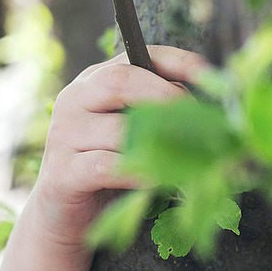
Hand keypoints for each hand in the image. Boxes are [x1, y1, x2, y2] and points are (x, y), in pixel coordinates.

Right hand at [28, 45, 208, 253]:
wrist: (63, 214)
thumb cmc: (110, 165)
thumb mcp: (135, 131)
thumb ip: (159, 113)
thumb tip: (205, 110)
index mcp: (97, 80)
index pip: (138, 57)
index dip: (177, 62)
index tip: (209, 74)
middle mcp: (76, 98)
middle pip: (119, 80)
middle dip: (164, 95)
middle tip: (195, 117)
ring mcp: (64, 134)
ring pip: (117, 128)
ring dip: (158, 142)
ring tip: (188, 155)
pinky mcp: (62, 171)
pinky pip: (106, 166)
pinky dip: (137, 172)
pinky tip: (159, 179)